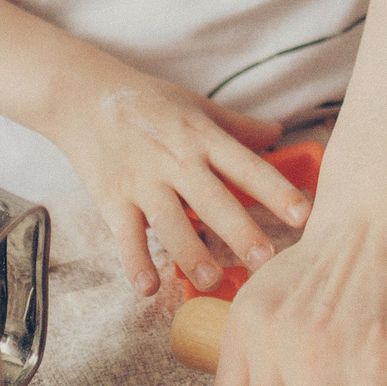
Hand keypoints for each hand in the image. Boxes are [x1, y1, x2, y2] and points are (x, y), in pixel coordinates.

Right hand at [38, 62, 310, 295]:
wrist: (82, 96)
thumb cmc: (148, 102)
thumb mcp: (195, 106)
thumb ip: (237, 126)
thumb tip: (279, 131)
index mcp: (202, 136)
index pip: (246, 165)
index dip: (276, 190)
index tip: (304, 215)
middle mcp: (176, 159)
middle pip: (213, 200)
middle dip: (240, 231)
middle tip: (267, 262)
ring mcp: (142, 181)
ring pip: (170, 222)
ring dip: (190, 253)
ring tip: (212, 280)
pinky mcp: (111, 199)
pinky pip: (125, 236)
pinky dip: (135, 262)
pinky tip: (148, 289)